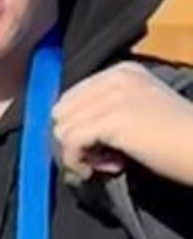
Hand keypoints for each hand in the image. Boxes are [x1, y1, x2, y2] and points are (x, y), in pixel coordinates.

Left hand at [51, 62, 192, 184]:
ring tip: (110, 162)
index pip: (71, 98)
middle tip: (104, 156)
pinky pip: (70, 142)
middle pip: (62, 112)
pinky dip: (81, 161)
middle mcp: (116, 77)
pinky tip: (111, 167)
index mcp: (122, 71)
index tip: (104, 146)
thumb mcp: (139, 109)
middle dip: (75, 139)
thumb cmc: (177, 138)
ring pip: (62, 128)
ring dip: (80, 153)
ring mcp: (115, 96)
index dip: (79, 126)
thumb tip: (63, 128)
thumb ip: (105, 109)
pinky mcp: (114, 119)